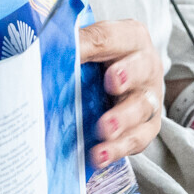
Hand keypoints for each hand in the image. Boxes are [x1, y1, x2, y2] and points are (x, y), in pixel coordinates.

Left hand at [80, 19, 163, 168]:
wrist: (117, 84)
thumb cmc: (99, 61)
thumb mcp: (87, 47)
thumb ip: (71, 46)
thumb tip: (43, 52)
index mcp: (129, 38)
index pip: (111, 37)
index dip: (95, 45)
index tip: (76, 52)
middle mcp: (146, 65)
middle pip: (141, 68)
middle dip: (127, 75)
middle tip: (111, 84)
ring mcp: (150, 97)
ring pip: (142, 107)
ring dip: (122, 119)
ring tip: (104, 130)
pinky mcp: (148, 126)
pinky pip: (138, 138)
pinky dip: (118, 149)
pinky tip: (99, 156)